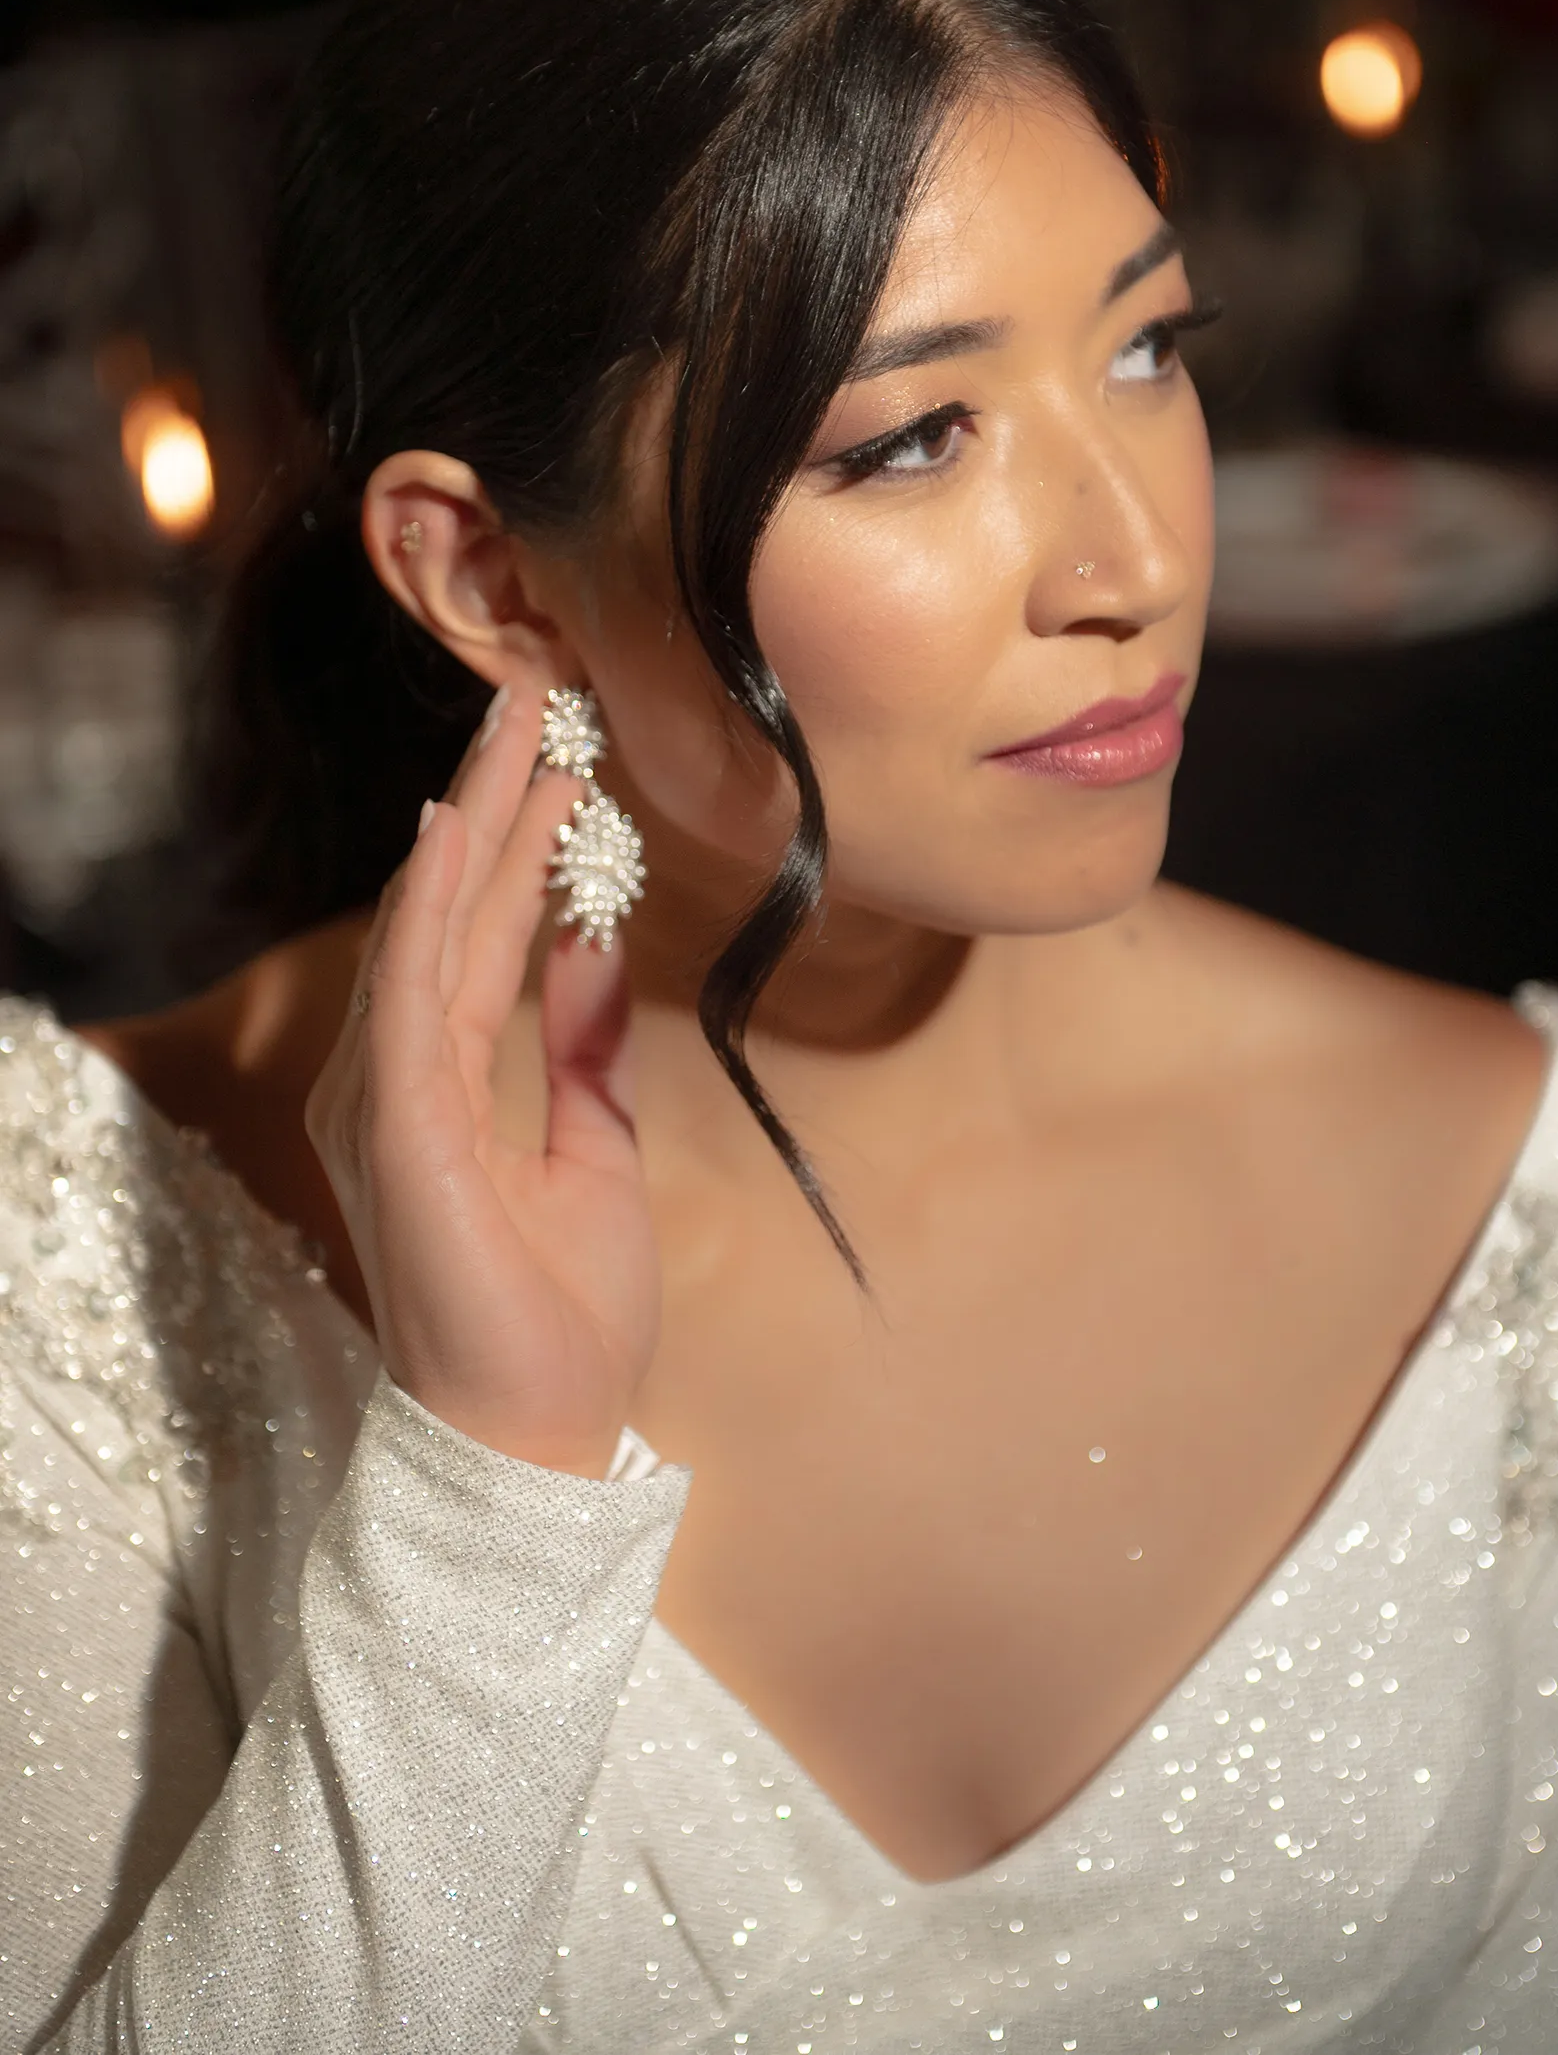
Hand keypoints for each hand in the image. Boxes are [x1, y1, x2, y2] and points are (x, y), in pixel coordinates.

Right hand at [307, 690, 659, 1474]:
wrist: (545, 1432)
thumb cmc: (562, 1313)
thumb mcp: (595, 1151)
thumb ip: (583, 1049)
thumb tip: (595, 946)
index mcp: (438, 1085)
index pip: (478, 936)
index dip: (520, 845)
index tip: (563, 762)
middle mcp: (396, 1079)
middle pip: (444, 910)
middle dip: (493, 800)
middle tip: (536, 698)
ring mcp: (389, 1101)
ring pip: (427, 928)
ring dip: (473, 823)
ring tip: (515, 730)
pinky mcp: (400, 1129)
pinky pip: (413, 993)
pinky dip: (432, 907)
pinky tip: (455, 829)